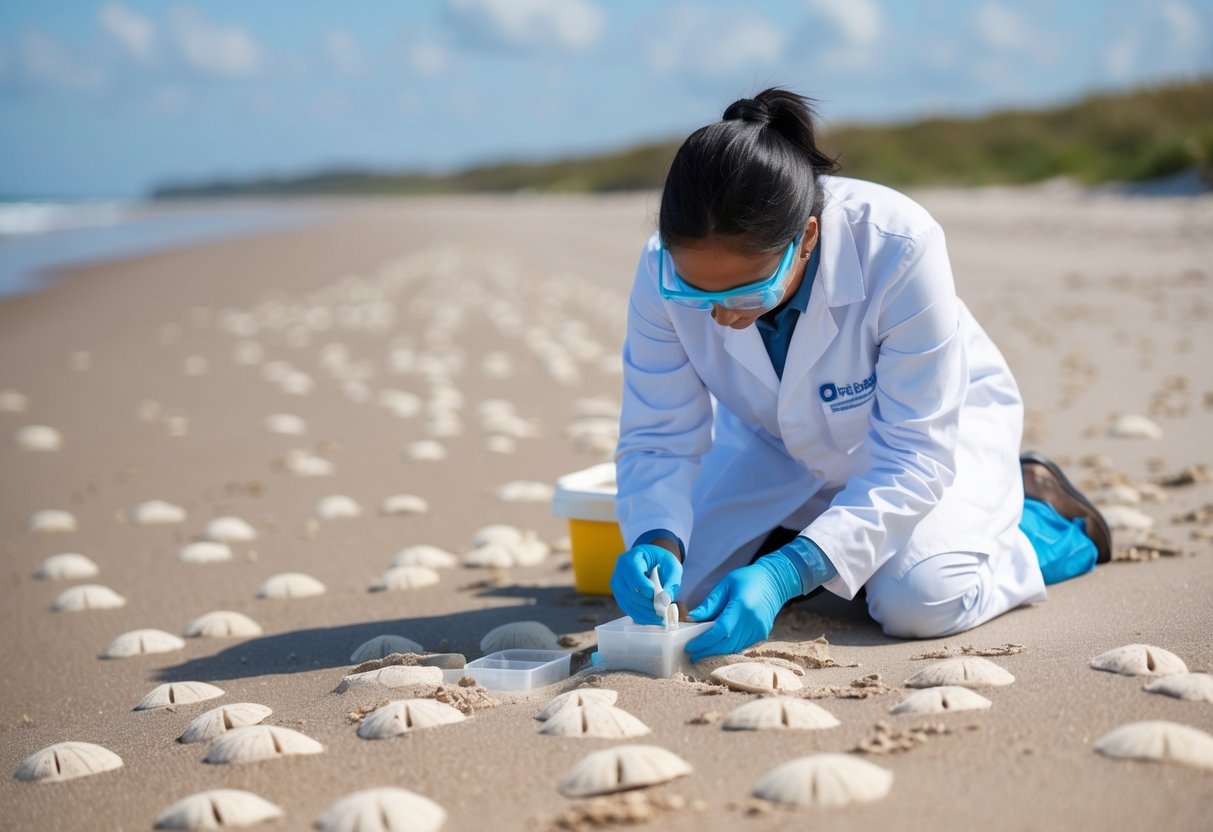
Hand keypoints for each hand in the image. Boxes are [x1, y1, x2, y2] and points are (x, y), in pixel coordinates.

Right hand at [610, 543, 681, 624]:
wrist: (652, 560)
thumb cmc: (661, 561)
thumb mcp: (672, 566)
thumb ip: (671, 581)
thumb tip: (665, 600)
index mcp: (631, 558)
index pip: (633, 573)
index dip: (644, 587)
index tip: (659, 596)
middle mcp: (620, 570)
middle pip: (628, 591)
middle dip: (646, 605)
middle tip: (662, 613)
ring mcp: (617, 583)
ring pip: (626, 602)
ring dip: (643, 613)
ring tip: (659, 618)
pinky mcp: (619, 594)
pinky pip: (626, 607)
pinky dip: (639, 615)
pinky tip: (651, 618)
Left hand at [685, 550, 801, 661]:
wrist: (775, 581)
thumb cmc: (747, 579)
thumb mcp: (725, 585)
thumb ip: (710, 603)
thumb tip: (692, 618)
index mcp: (742, 606)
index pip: (721, 630)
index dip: (704, 641)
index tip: (690, 647)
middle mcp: (752, 621)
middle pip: (727, 643)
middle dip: (707, 651)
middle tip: (691, 655)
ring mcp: (759, 629)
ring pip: (734, 647)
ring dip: (716, 652)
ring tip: (700, 653)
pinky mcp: (762, 633)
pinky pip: (742, 645)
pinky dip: (728, 647)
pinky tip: (717, 647)